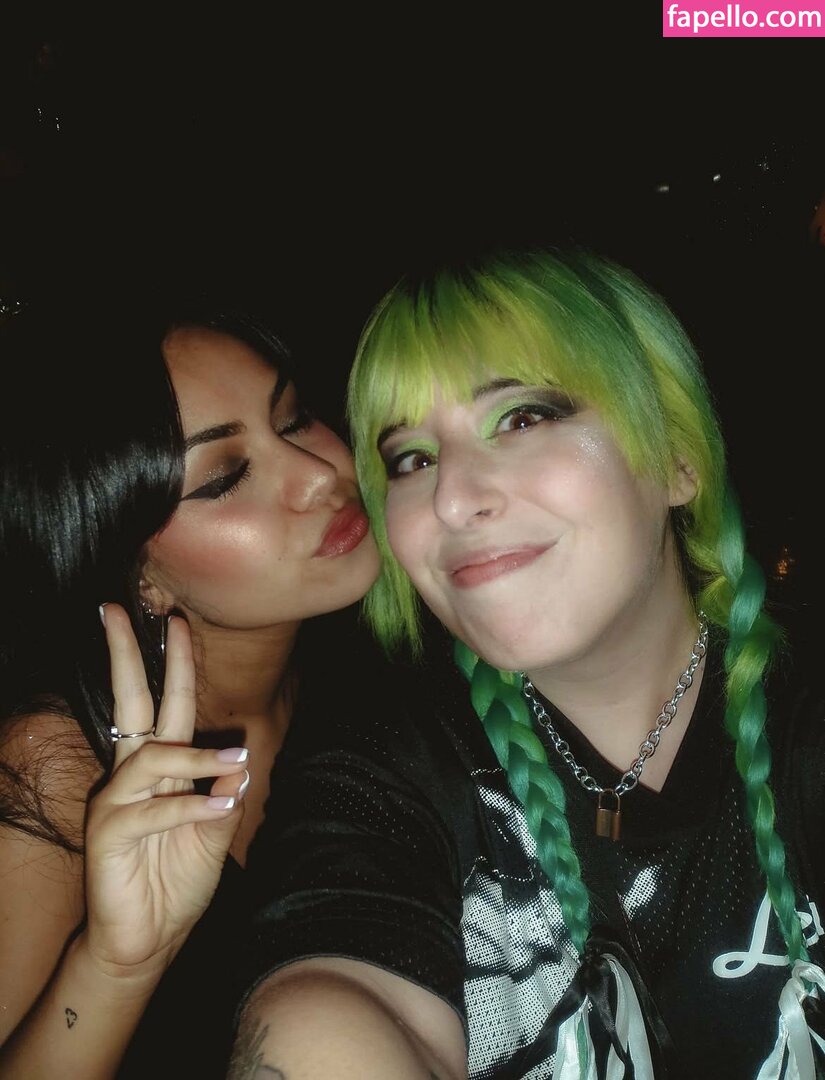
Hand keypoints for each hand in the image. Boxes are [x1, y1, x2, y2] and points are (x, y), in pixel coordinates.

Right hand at [83, 604, 247, 981]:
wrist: (150, 938)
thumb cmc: (177, 879)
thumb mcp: (215, 831)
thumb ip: (224, 792)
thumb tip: (239, 756)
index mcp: (158, 767)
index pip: (164, 704)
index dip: (171, 664)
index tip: (174, 621)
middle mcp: (131, 774)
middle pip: (127, 702)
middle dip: (126, 655)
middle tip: (116, 610)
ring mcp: (115, 801)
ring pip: (150, 756)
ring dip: (195, 758)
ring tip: (235, 763)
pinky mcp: (108, 834)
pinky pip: (152, 809)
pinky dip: (190, 805)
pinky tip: (222, 807)